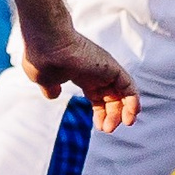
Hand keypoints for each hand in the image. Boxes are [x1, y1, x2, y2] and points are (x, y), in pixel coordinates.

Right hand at [20, 28, 141, 133]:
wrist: (46, 45)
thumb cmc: (41, 59)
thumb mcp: (44, 79)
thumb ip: (51, 87)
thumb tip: (52, 95)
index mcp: (79, 74)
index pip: (97, 95)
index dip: (100, 111)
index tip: (98, 126)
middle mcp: (94, 70)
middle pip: (111, 96)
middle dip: (111, 114)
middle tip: (106, 129)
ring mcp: (103, 68)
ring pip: (122, 92)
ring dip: (123, 111)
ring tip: (119, 125)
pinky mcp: (111, 67)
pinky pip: (128, 86)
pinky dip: (133, 101)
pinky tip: (130, 116)